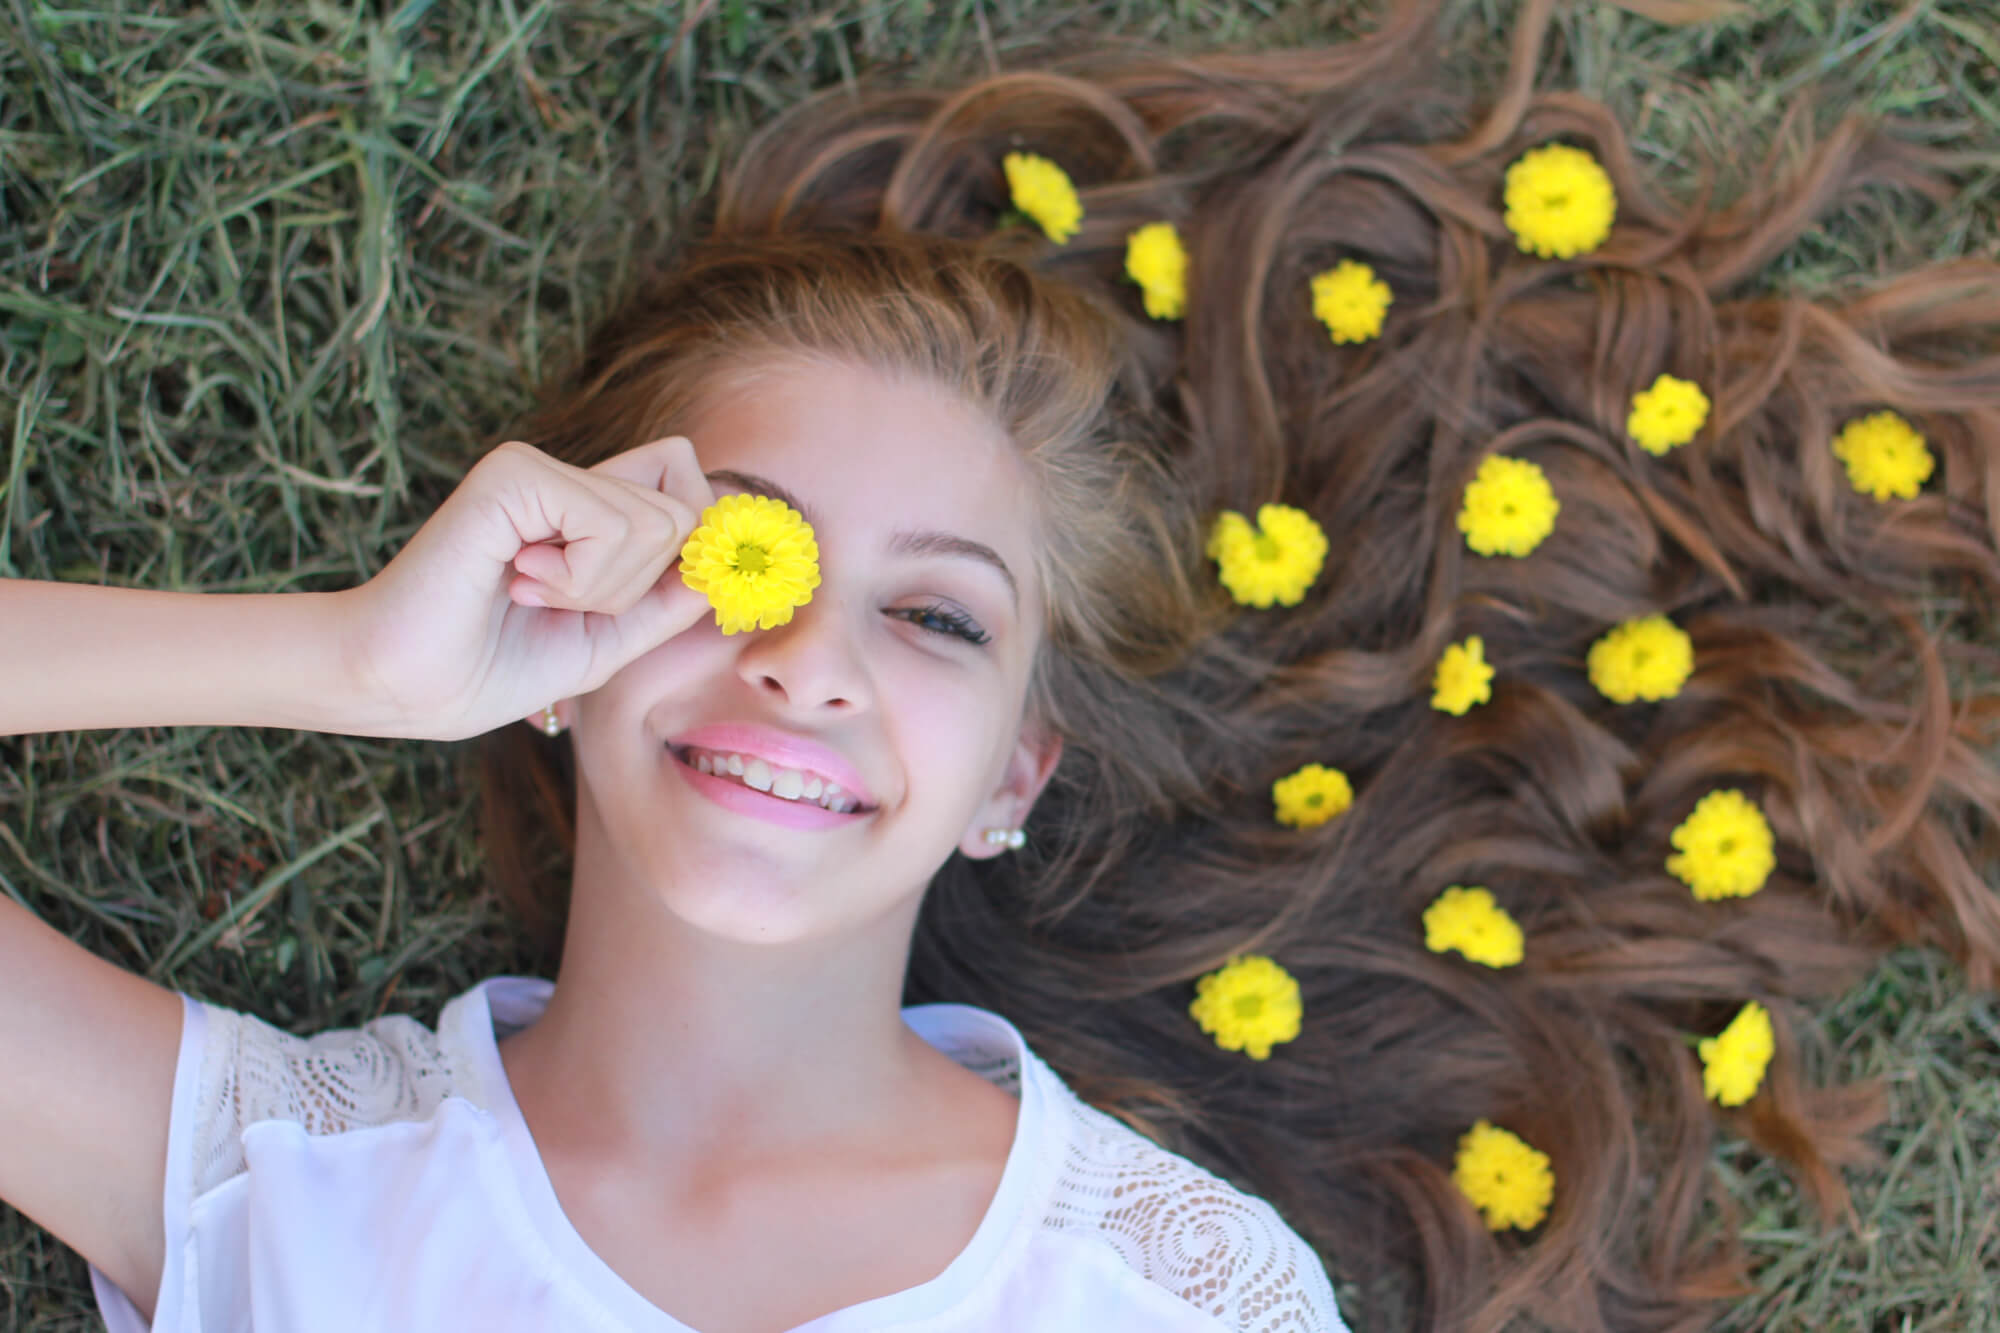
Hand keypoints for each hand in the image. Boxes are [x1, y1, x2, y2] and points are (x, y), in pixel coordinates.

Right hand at [337, 436, 716, 741]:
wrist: (401, 686)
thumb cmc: (488, 668)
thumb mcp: (607, 639)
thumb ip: (669, 598)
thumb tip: (730, 560)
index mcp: (583, 507)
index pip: (689, 489)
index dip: (698, 548)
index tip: (648, 601)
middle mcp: (564, 475)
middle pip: (686, 509)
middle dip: (639, 584)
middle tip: (556, 602)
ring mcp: (538, 466)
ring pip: (661, 522)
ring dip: (604, 587)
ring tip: (529, 593)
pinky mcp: (515, 473)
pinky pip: (615, 523)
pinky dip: (580, 577)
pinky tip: (516, 579)